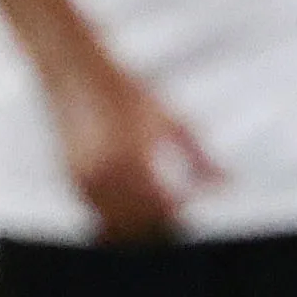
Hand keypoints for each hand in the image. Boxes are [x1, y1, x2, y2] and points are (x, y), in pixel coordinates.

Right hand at [43, 48, 216, 242]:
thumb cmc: (126, 90)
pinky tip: (135, 202)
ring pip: (115, 225)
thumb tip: (225, 185)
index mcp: (133, 160)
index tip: (198, 203)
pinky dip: (117, 217)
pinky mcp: (71, 181)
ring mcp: (83, 181)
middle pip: (139, 225)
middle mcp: (104, 176)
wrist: (75, 70)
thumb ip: (200, 158)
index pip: (164, 208)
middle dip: (163, 224)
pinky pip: (98, 213)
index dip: (183, 211)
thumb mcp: (171, 120)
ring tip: (161, 208)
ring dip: (140, 225)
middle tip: (181, 211)